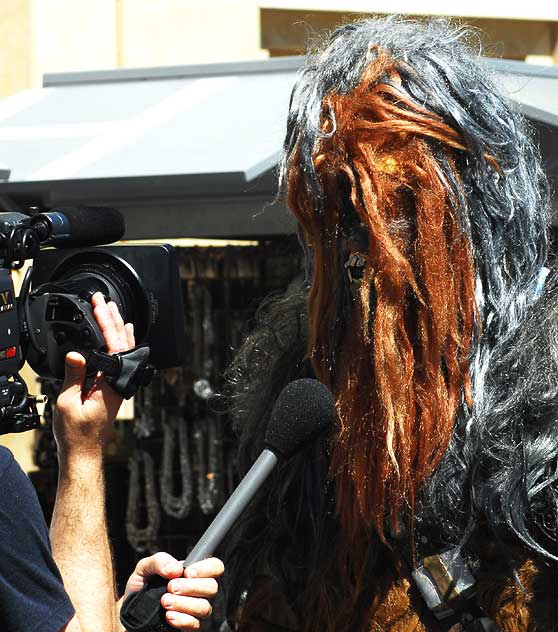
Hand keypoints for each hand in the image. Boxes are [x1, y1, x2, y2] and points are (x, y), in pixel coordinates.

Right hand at [53, 292, 134, 457]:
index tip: (99, 305)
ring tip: (113, 311)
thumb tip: (75, 353)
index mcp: (111, 382)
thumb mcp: (67, 402)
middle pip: (122, 343)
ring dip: (117, 329)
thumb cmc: (77, 433)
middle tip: (105, 300)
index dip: (105, 321)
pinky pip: (119, 360)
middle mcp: (119, 382)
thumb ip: (73, 375)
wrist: (84, 452)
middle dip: (113, 319)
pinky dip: (118, 344)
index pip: (112, 344)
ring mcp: (118, 384)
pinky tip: (118, 337)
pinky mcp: (113, 388)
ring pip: (124, 350)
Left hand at [122, 552, 223, 629]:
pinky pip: (196, 625)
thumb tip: (176, 569)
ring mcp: (195, 611)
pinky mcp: (190, 628)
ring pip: (205, 607)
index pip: (215, 567)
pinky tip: (168, 616)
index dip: (206, 568)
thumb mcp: (145, 568)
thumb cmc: (141, 587)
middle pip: (212, 587)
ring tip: (165, 602)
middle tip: (171, 587)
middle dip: (191, 587)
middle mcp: (198, 591)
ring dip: (184, 604)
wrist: (130, 613)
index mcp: (192, 573)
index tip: (187, 572)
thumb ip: (160, 561)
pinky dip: (182, 620)